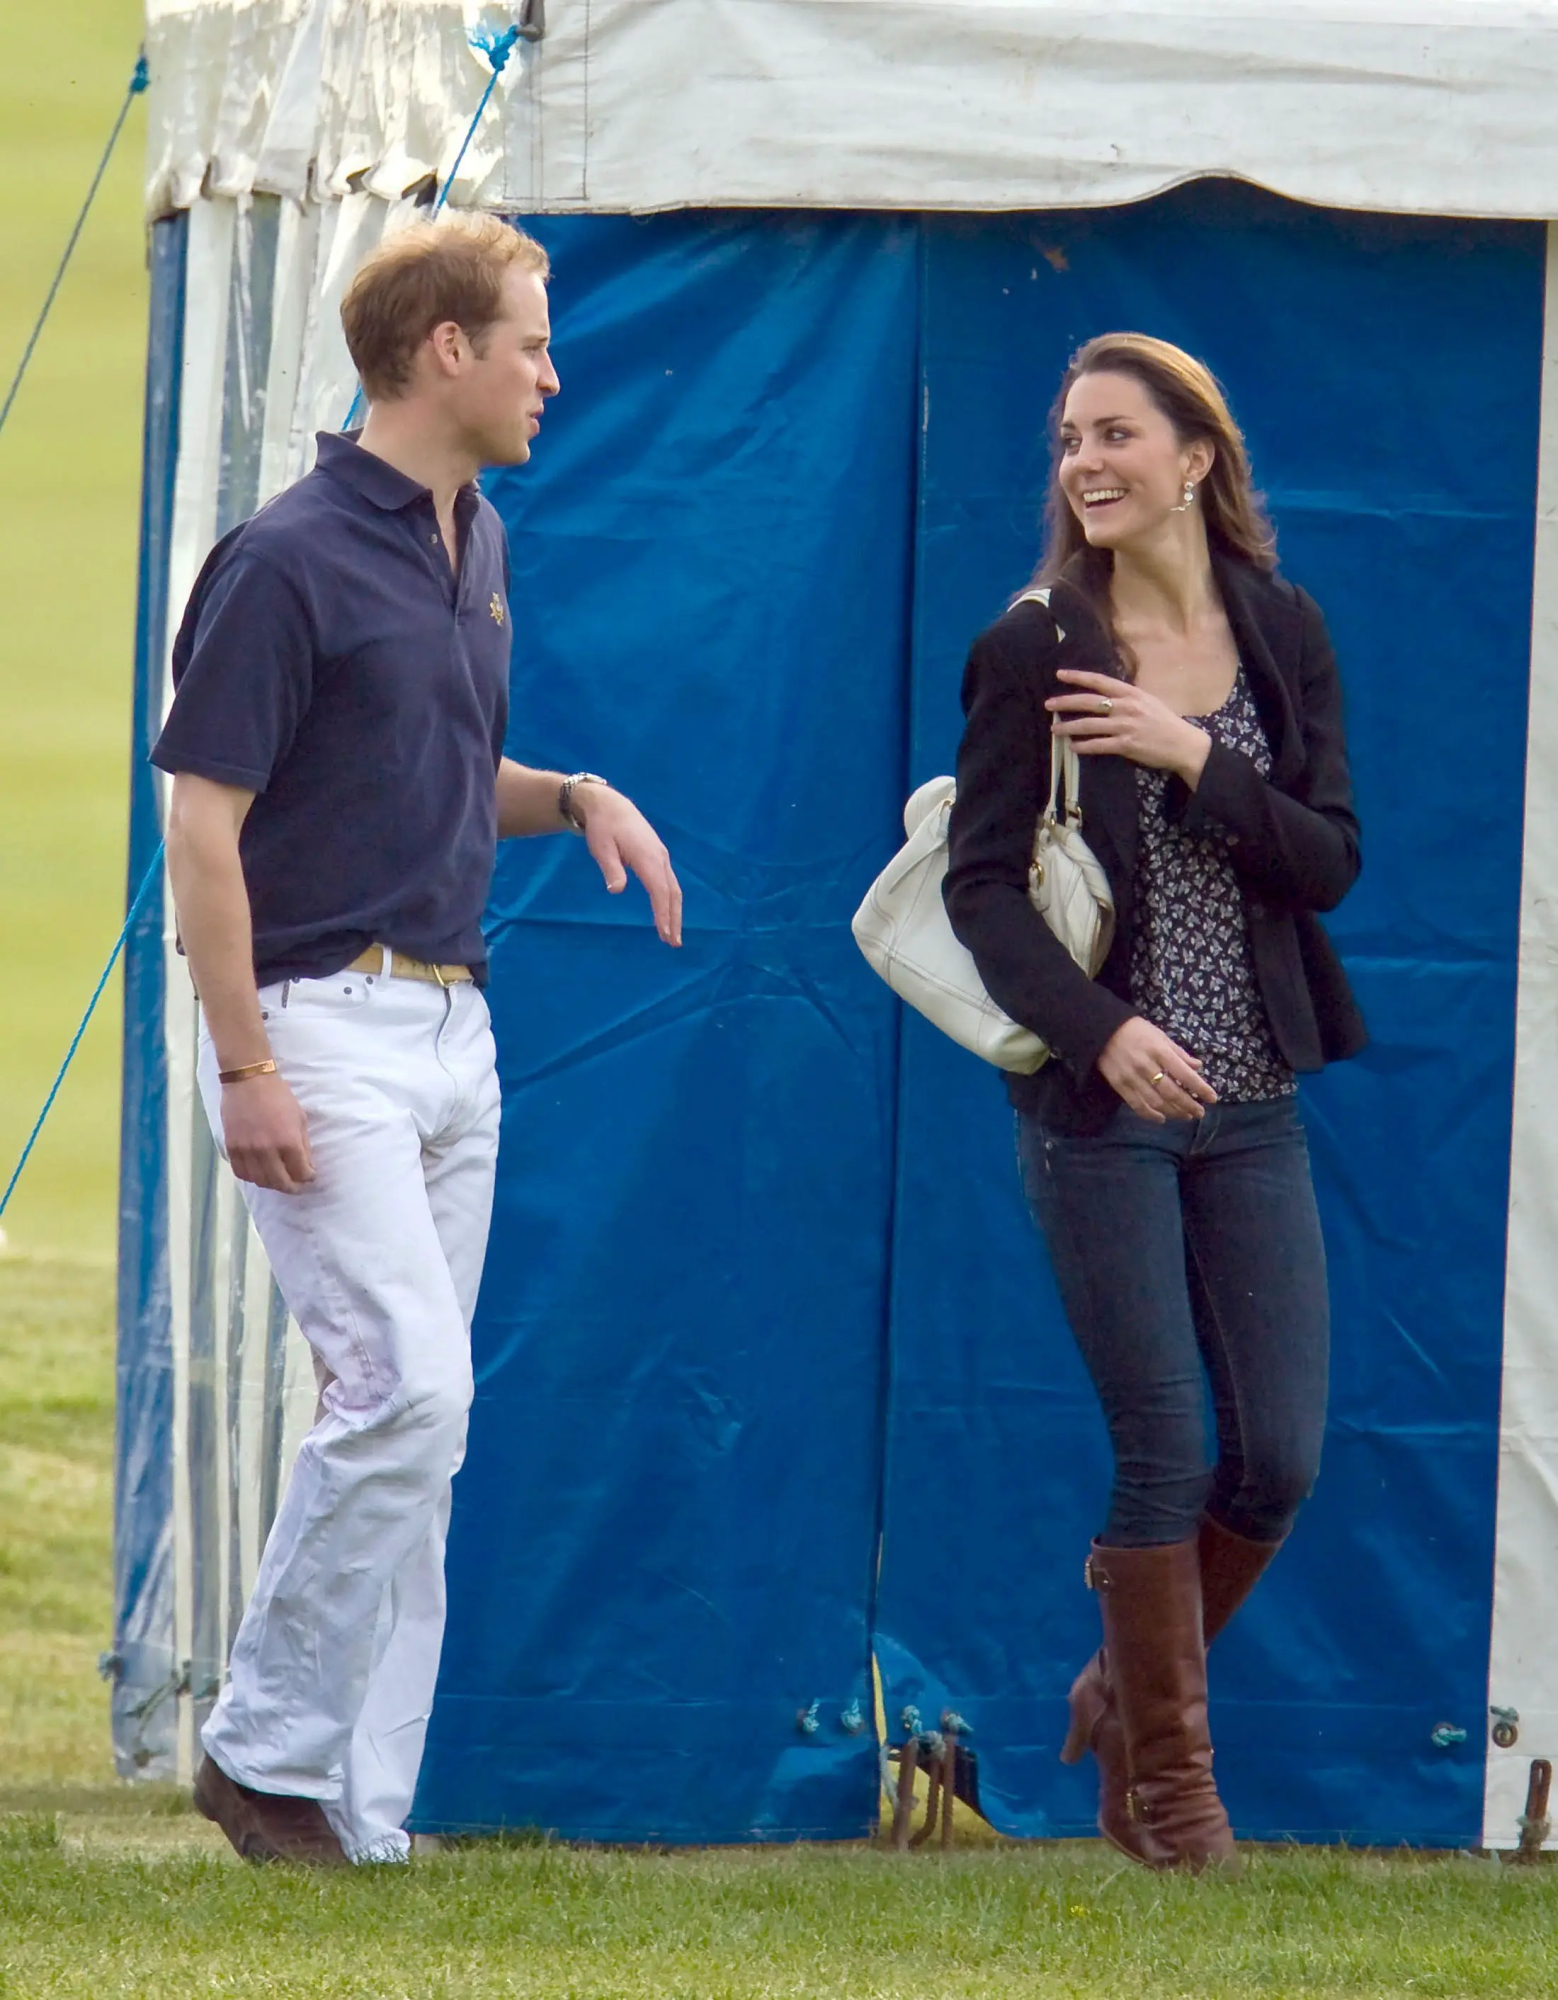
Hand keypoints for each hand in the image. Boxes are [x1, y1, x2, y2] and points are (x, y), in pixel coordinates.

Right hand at [221, 1071, 314, 1192]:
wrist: (249, 1080)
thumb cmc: (279, 1096)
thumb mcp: (300, 1118)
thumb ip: (303, 1145)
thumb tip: (306, 1166)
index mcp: (288, 1142)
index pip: (301, 1173)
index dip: (308, 1178)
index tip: (309, 1176)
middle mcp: (267, 1150)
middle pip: (280, 1182)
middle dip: (291, 1187)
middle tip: (295, 1186)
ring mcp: (247, 1150)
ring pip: (260, 1181)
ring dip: (271, 1184)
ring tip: (277, 1180)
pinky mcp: (232, 1147)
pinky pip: (241, 1173)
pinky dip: (251, 1177)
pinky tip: (258, 1173)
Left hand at [574, 785, 683, 945]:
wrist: (610, 805)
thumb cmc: (603, 828)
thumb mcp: (601, 848)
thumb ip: (611, 869)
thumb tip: (616, 890)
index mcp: (647, 856)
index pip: (659, 890)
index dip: (663, 914)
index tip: (665, 934)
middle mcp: (659, 857)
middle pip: (672, 893)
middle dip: (674, 918)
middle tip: (673, 943)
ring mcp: (661, 856)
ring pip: (673, 889)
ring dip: (674, 912)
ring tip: (672, 934)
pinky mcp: (658, 857)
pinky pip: (669, 882)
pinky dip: (670, 901)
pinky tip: (667, 913)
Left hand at [1047, 671, 1211, 784]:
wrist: (1184, 744)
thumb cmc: (1165, 722)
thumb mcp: (1148, 701)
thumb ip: (1127, 697)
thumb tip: (1106, 694)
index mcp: (1131, 693)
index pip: (1100, 681)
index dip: (1078, 677)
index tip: (1060, 674)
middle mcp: (1126, 707)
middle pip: (1089, 702)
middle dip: (1066, 702)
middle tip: (1049, 704)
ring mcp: (1125, 726)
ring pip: (1090, 725)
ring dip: (1069, 727)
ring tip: (1055, 729)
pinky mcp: (1126, 745)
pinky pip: (1099, 745)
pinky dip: (1083, 746)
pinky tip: (1073, 746)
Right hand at [1097, 1017, 1217, 1122]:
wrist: (1102, 1030)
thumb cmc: (1135, 1030)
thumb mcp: (1160, 1036)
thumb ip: (1179, 1053)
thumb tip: (1198, 1067)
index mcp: (1160, 1051)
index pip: (1185, 1074)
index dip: (1200, 1088)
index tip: (1212, 1098)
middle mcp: (1147, 1066)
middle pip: (1172, 1092)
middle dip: (1188, 1105)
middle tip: (1200, 1113)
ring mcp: (1132, 1078)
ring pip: (1156, 1102)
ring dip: (1173, 1112)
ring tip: (1185, 1116)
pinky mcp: (1119, 1086)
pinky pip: (1137, 1105)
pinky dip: (1151, 1115)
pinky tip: (1162, 1119)